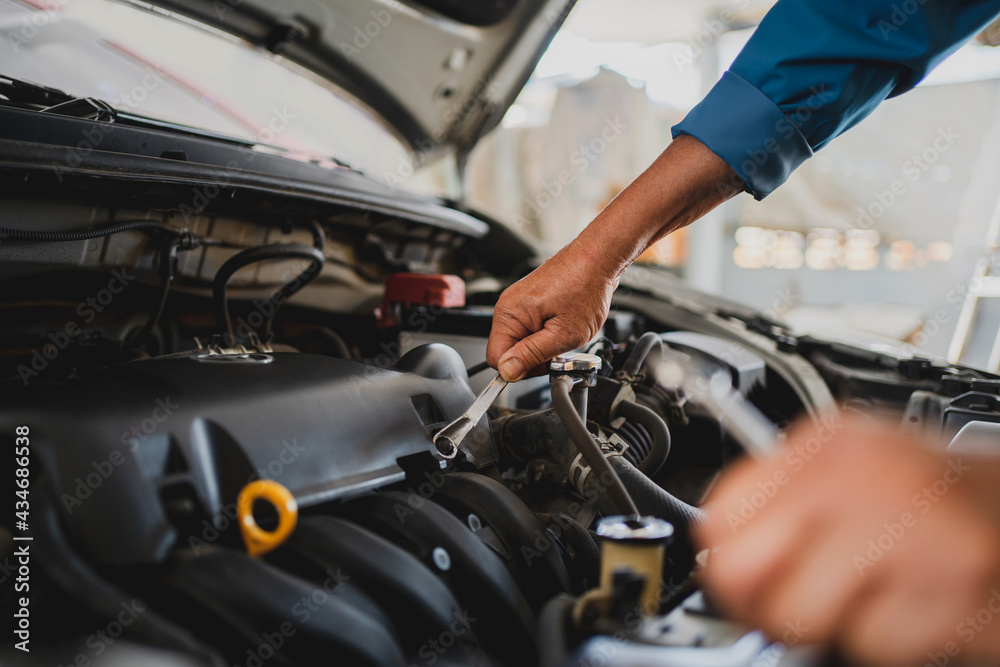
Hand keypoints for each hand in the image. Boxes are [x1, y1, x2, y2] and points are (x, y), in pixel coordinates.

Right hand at [486, 242, 616, 381]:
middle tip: (559, 349)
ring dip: (543, 346)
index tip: (543, 364)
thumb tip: (508, 371)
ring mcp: (519, 304)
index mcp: (509, 315)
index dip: (521, 369)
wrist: (598, 260)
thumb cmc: (585, 287)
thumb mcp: (563, 333)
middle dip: (534, 357)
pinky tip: (563, 326)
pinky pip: (531, 329)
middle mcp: (509, 307)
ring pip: (522, 341)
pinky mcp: (530, 303)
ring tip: (564, 334)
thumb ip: (532, 355)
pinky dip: (547, 334)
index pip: (496, 358)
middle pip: (509, 351)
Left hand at [696, 417, 999, 664]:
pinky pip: (873, 644)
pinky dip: (891, 638)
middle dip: (764, 599)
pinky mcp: (950, 590)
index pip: (720, 516)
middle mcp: (861, 478)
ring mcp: (907, 531)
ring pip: (801, 617)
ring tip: (874, 590)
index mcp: (825, 444)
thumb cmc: (932, 495)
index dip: (725, 558)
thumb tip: (713, 551)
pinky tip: (914, 601)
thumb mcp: (847, 468)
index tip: (745, 572)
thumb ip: (777, 499)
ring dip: (834, 621)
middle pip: (743, 572)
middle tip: (802, 595)